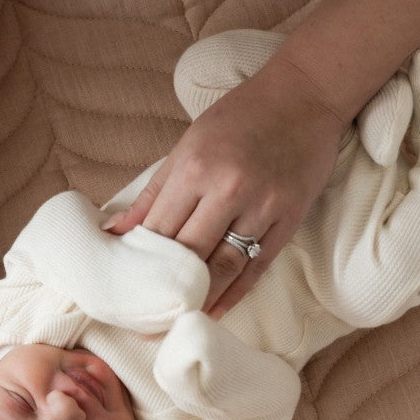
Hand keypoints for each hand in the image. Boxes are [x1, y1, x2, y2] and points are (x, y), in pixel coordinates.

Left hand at [102, 54, 348, 317]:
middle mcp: (229, 189)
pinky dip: (233, 294)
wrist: (305, 97)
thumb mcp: (188, 144)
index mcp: (196, 166)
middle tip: (141, 321)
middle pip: (189, 253)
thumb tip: (114, 232)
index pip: (160, 229)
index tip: (124, 288)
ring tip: (174, 323)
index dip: (140, 263)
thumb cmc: (240, 117)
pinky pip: (257, 267)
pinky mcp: (289, 220)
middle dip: (164, 288)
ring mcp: (263, 207)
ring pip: (224, 266)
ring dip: (198, 299)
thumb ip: (153, 193)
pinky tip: (214, 311)